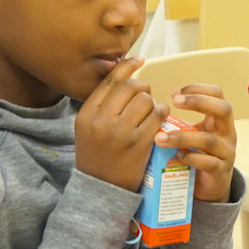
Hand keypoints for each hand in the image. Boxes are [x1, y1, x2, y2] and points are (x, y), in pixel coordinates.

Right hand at [75, 57, 168, 191]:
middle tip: (144, 97)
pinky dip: (161, 113)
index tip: (139, 59)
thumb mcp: (88, 128)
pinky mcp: (139, 143)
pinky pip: (157, 115)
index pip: (110, 80)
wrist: (101, 190)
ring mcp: (121, 132)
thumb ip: (102, 103)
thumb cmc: (96, 155)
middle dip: (142, 87)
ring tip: (149, 112)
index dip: (127, 66)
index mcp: (87, 114)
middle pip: (130, 86)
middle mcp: (101, 120)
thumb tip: (123, 73)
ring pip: (145, 99)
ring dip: (152, 102)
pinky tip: (159, 118)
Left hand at [153, 84, 235, 202]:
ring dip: (182, 137)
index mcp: (220, 120)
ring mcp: (226, 152)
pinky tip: (177, 156)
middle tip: (174, 102)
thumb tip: (151, 110)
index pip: (217, 94)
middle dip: (198, 102)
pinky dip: (191, 158)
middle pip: (223, 109)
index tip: (174, 95)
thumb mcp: (193, 134)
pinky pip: (208, 163)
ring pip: (209, 140)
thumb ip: (180, 123)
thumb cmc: (198, 155)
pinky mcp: (220, 171)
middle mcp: (227, 133)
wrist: (210, 187)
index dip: (197, 89)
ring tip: (160, 138)